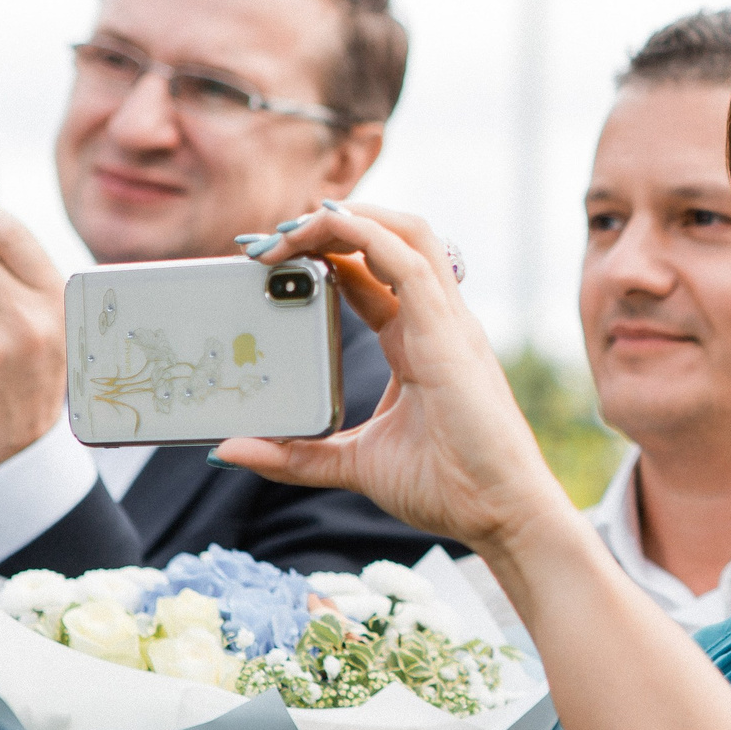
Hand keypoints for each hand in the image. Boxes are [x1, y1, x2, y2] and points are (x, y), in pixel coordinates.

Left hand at [211, 202, 572, 551]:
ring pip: (404, 232)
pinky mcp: (448, 331)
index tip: (268, 260)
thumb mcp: (353, 465)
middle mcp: (435, 320)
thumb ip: (296, 455)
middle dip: (330, 223)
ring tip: (288, 226)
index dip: (323, 254)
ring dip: (344, 216)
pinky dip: (364, 234)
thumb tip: (230, 450)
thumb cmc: (448, 486)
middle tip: (268, 238)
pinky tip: (322, 227)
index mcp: (417, 342)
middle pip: (391, 238)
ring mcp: (446, 321)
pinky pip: (407, 259)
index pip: (371, 274)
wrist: (500, 512)